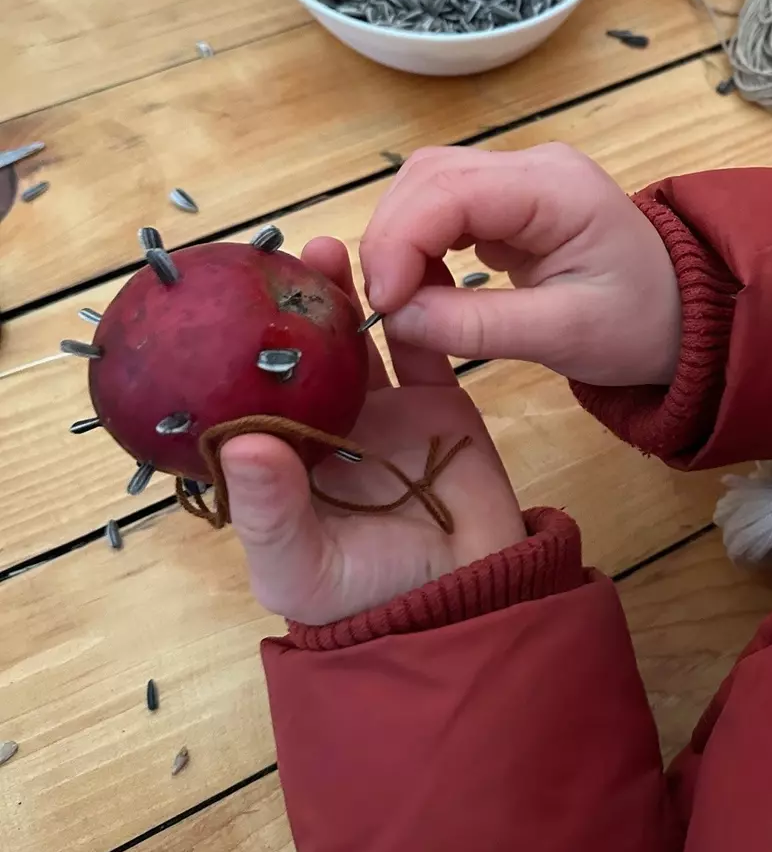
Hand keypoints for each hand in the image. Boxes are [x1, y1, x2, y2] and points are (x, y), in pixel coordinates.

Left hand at [220, 237, 525, 625]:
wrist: (470, 603)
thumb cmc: (367, 599)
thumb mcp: (300, 567)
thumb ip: (269, 510)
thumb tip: (241, 441)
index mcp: (284, 462)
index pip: (250, 396)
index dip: (231, 349)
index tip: (219, 300)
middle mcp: (328, 427)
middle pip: (301, 355)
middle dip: (287, 305)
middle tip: (277, 259)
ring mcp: (384, 411)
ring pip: (358, 339)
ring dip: (343, 294)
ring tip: (327, 248)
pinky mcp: (438, 403)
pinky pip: (426, 347)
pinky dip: (417, 309)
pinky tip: (406, 269)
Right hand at [360, 143, 682, 387]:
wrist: (687, 316)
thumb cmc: (640, 325)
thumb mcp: (564, 336)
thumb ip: (477, 326)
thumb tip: (396, 317)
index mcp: (555, 187)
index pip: (449, 189)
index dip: (400, 240)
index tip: (384, 302)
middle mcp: (534, 166)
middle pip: (429, 176)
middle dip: (391, 238)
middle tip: (382, 306)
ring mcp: (521, 179)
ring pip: (428, 186)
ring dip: (399, 239)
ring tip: (399, 299)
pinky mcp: (509, 202)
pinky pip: (444, 207)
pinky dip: (419, 243)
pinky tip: (421, 285)